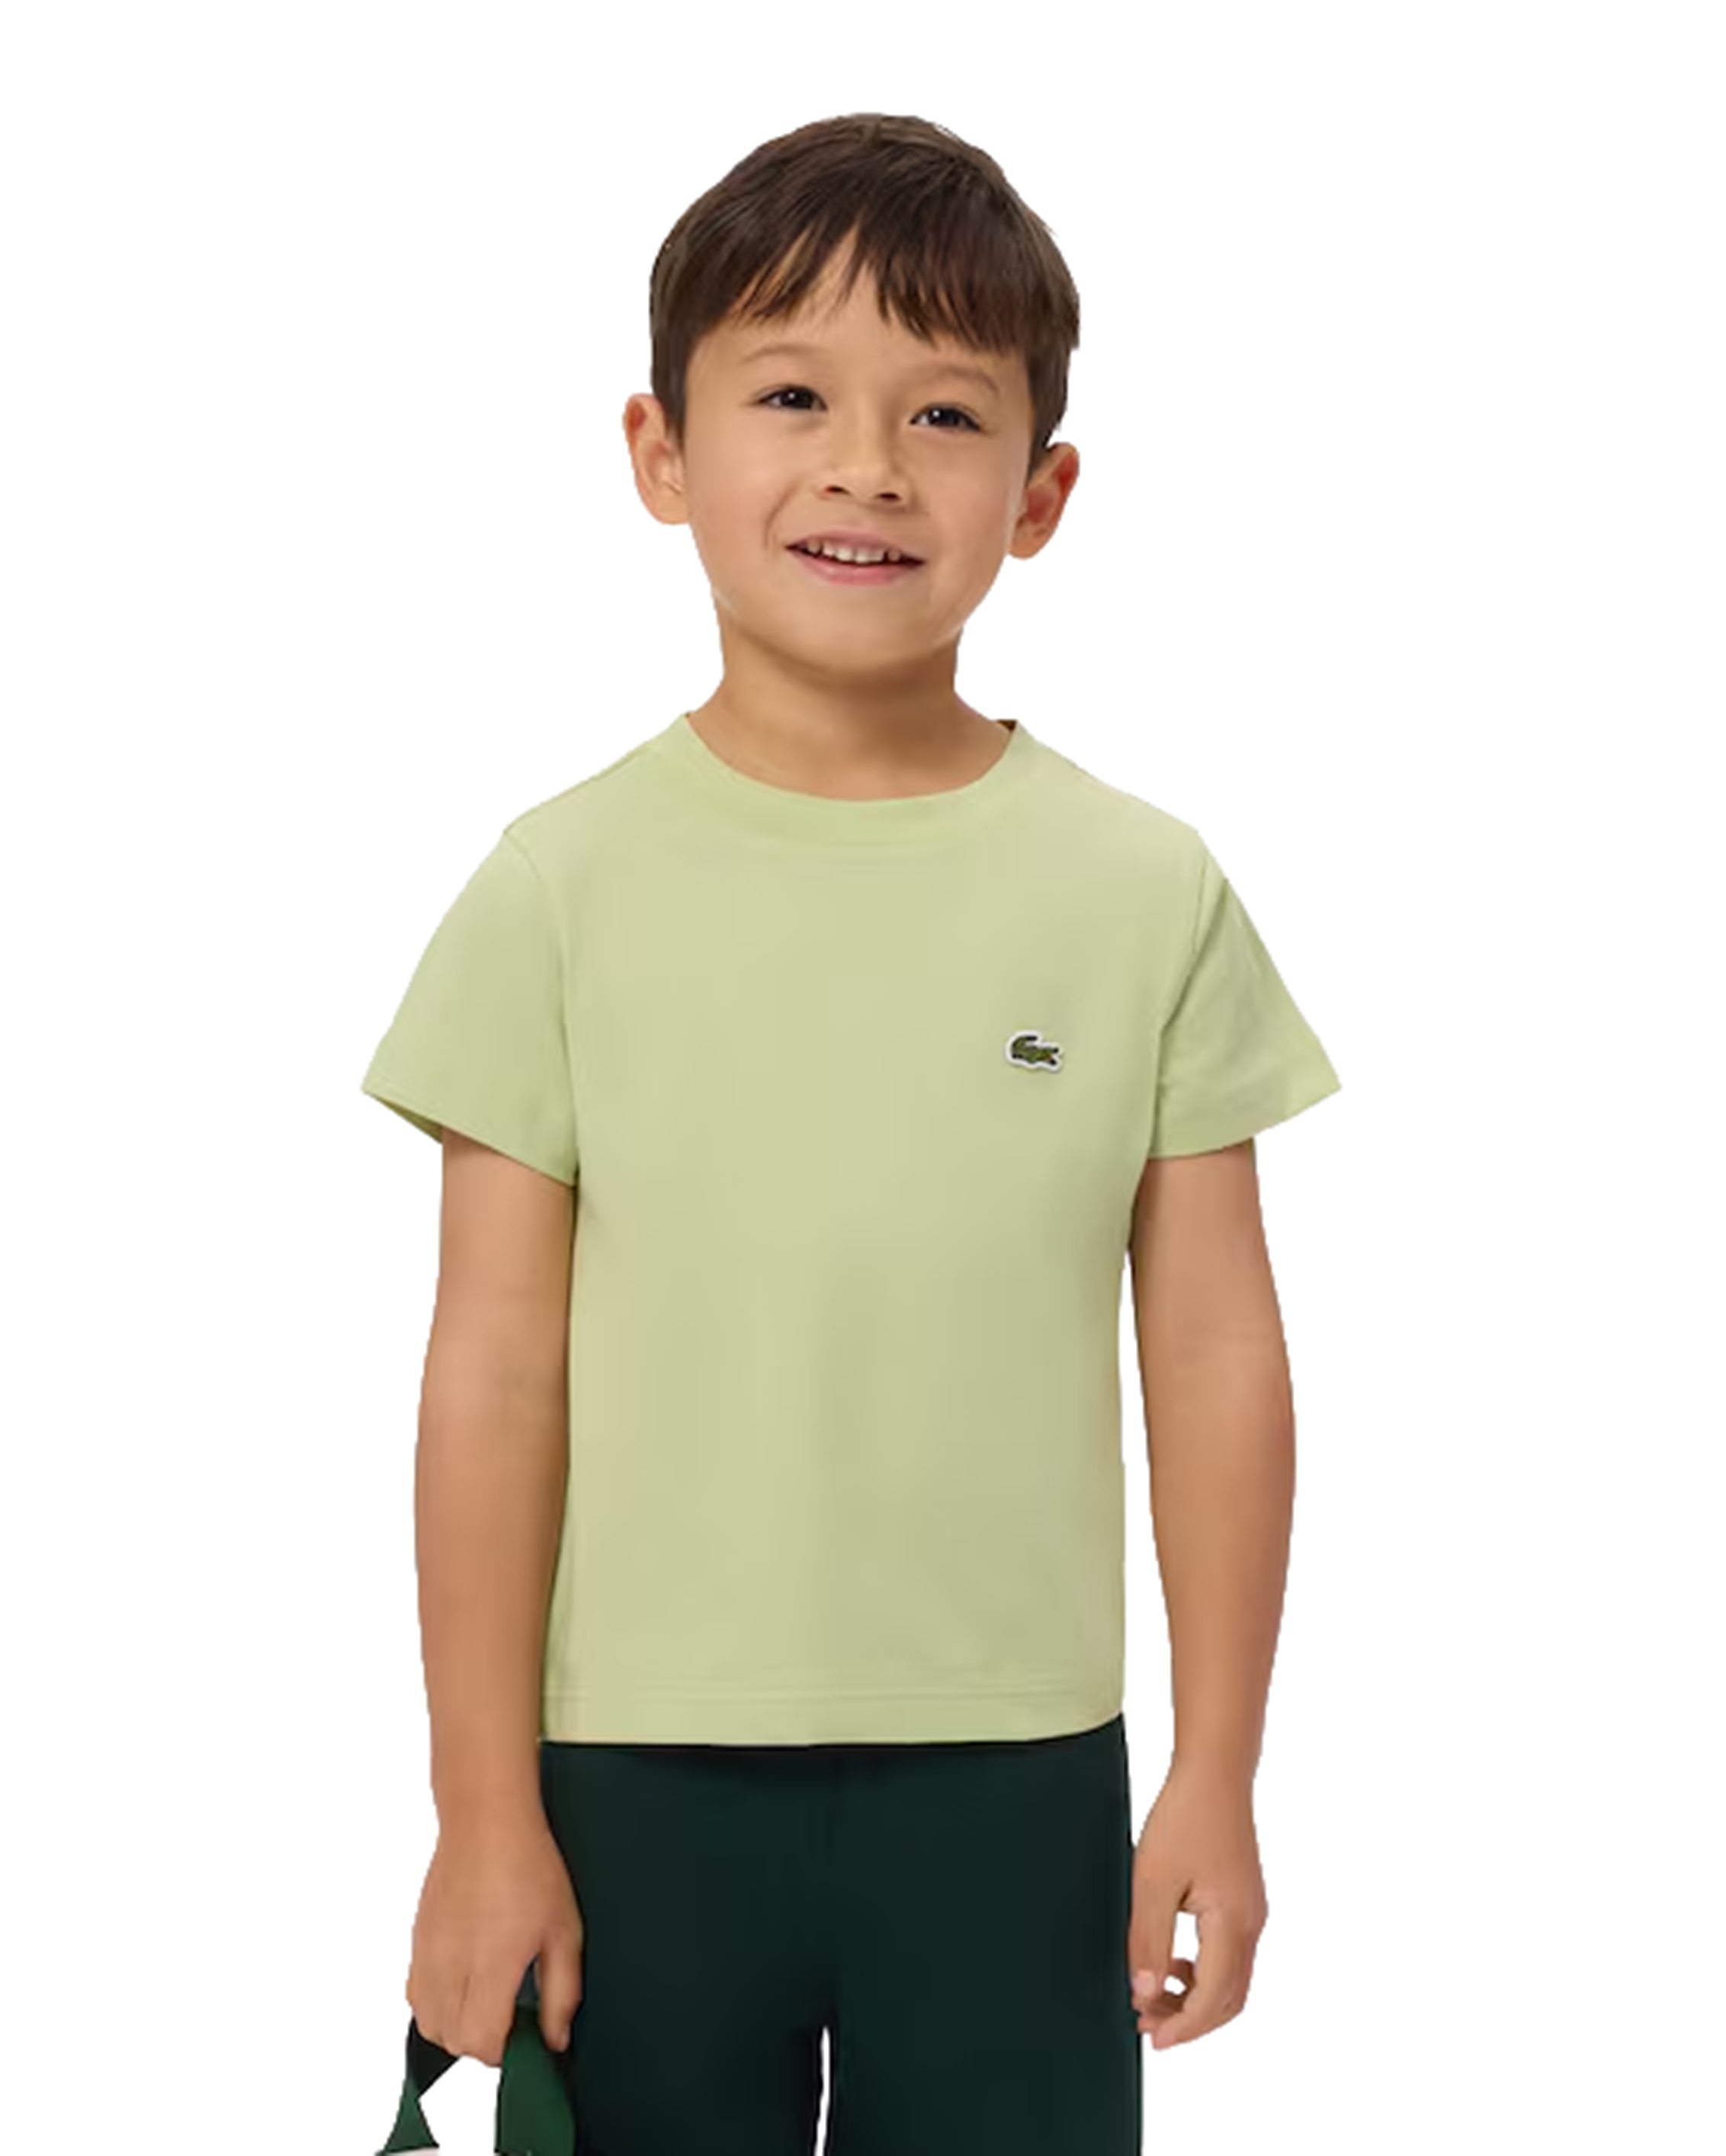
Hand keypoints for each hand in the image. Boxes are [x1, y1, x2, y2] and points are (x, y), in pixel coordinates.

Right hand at [406, 1815, 584, 2067]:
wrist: (486, 1820)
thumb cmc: (528, 1866)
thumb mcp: (564, 1930)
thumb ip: (561, 1991)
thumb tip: (554, 2039)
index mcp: (490, 1966)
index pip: (480, 2042)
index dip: (505, 2051)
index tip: (524, 2036)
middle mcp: (451, 1965)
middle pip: (452, 2040)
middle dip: (482, 2042)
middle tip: (510, 2016)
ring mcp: (428, 1953)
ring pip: (427, 2022)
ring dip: (456, 2026)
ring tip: (486, 1999)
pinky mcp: (417, 1940)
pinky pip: (415, 1994)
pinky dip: (435, 2003)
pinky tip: (462, 1980)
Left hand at [1126, 1762, 1266, 2049]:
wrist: (1215, 1772)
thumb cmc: (1183, 1817)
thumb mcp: (1153, 1881)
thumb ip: (1149, 1942)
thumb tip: (1144, 1994)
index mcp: (1232, 1924)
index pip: (1212, 1999)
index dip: (1182, 2027)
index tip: (1150, 2038)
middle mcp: (1252, 1924)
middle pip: (1230, 1999)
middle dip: (1190, 2020)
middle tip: (1147, 2023)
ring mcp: (1253, 1912)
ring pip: (1233, 1980)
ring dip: (1196, 1998)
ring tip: (1153, 1995)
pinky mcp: (1245, 1901)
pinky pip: (1231, 1955)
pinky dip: (1204, 1973)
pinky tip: (1173, 1962)